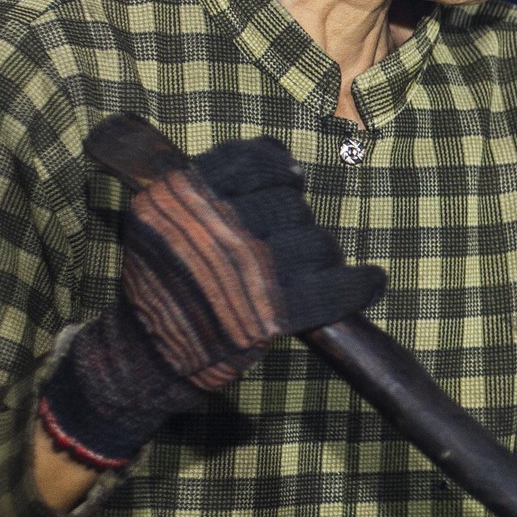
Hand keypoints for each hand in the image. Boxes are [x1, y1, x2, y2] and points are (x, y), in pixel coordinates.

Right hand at [38, 135, 384, 470]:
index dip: (278, 167)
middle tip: (289, 238)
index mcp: (179, 199)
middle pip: (288, 204)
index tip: (290, 177)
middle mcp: (210, 230)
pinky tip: (370, 281)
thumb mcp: (164, 223)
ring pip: (315, 243)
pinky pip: (333, 289)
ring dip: (322, 255)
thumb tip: (284, 159)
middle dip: (297, 220)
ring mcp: (240, 274)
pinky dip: (358, 285)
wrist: (146, 356)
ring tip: (311, 267)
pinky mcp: (267, 316)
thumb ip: (211, 187)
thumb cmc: (164, 284)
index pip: (250, 161)